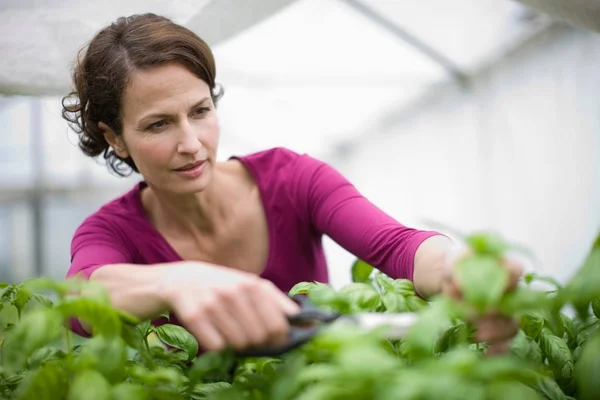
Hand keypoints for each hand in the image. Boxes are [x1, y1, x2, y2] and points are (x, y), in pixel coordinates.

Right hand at [158, 262, 299, 351]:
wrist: (177, 279)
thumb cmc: (219, 285)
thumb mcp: (247, 284)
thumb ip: (274, 300)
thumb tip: (299, 320)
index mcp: (252, 284)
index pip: (279, 323)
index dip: (279, 337)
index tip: (273, 339)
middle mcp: (234, 291)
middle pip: (261, 336)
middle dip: (257, 342)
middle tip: (247, 335)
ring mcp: (214, 303)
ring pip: (240, 342)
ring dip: (236, 344)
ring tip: (228, 331)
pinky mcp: (193, 316)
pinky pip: (217, 346)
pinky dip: (217, 344)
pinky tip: (212, 332)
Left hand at [441, 251, 523, 354]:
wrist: (450, 279)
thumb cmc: (455, 268)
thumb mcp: (451, 263)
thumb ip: (455, 269)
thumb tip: (459, 284)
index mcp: (502, 267)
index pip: (515, 269)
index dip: (506, 281)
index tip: (489, 289)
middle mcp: (511, 289)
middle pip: (514, 302)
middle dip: (495, 311)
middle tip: (474, 315)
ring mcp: (508, 310)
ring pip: (512, 324)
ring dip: (495, 331)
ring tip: (475, 334)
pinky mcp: (500, 327)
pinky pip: (506, 342)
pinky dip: (497, 350)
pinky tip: (486, 355)